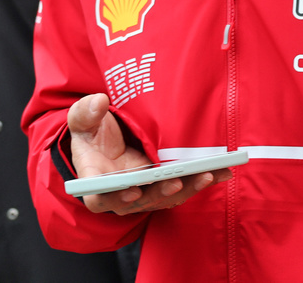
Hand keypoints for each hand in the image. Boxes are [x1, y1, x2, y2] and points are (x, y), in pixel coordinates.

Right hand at [66, 93, 231, 214]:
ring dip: (187, 189)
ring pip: (165, 197)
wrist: (104, 140)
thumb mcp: (82, 119)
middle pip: (141, 201)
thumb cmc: (91, 133)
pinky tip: (220, 171)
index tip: (132, 189)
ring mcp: (144, 191)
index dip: (116, 196)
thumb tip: (98, 101)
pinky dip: (199, 181)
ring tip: (207, 174)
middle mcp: (121, 192)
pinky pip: (182, 188)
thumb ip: (86, 113)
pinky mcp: (161, 185)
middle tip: (176, 181)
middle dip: (160, 192)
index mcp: (96, 180)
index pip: (100, 197)